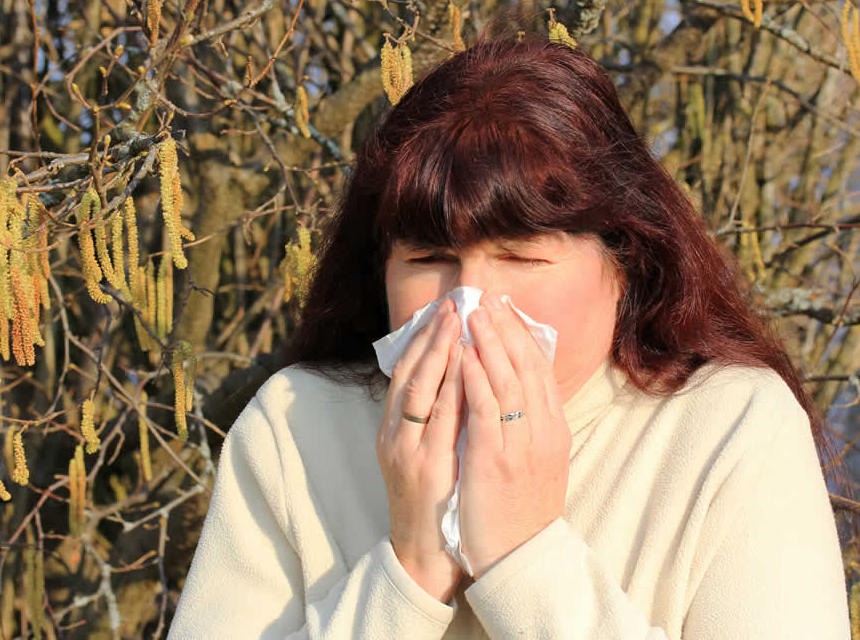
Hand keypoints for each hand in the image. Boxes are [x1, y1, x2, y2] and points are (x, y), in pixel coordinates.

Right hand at [376, 299, 465, 602]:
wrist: (424, 555)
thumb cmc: (432, 501)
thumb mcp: (424, 452)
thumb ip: (433, 417)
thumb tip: (455, 375)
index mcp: (393, 429)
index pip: (404, 372)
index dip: (422, 338)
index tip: (442, 309)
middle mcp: (394, 435)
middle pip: (408, 374)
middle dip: (430, 337)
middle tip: (451, 305)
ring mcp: (407, 451)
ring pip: (419, 391)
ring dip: (438, 354)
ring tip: (457, 323)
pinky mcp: (425, 469)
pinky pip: (439, 422)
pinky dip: (451, 390)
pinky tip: (466, 367)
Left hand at [458, 293, 571, 578]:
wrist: (522, 558)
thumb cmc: (523, 511)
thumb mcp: (539, 462)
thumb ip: (531, 426)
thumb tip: (518, 391)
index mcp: (553, 429)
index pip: (539, 369)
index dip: (521, 335)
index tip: (504, 308)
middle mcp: (543, 431)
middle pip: (526, 366)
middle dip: (505, 328)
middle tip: (486, 298)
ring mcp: (521, 444)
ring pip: (507, 380)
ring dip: (489, 342)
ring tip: (472, 313)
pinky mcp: (495, 459)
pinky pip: (486, 409)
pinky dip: (475, 378)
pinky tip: (463, 355)